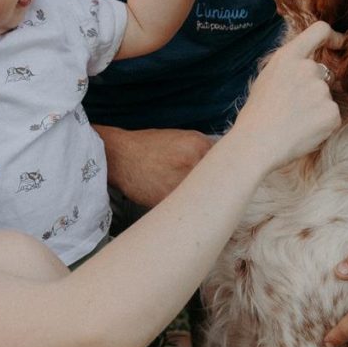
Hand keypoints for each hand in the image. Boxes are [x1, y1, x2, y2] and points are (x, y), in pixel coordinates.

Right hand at [94, 125, 214, 207]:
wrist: (120, 156)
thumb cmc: (149, 147)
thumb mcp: (181, 138)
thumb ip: (204, 150)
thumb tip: (222, 165)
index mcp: (199, 144)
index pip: (227, 162)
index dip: (225, 173)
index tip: (225, 180)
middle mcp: (193, 162)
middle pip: (218, 181)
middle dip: (217, 189)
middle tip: (211, 194)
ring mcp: (181, 181)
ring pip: (204, 197)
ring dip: (202, 200)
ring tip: (194, 199)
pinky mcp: (169, 199)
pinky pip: (187, 207)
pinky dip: (186, 208)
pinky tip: (180, 204)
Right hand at [234, 21, 343, 172]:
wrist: (255, 144)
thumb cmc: (255, 115)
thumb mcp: (267, 78)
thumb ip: (289, 67)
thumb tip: (307, 67)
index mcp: (288, 56)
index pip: (319, 30)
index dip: (331, 36)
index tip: (337, 44)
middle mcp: (308, 68)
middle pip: (323, 73)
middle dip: (314, 88)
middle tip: (293, 108)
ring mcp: (322, 90)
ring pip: (326, 98)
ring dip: (316, 109)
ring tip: (293, 123)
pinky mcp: (332, 113)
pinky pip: (331, 117)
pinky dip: (321, 125)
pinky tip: (303, 132)